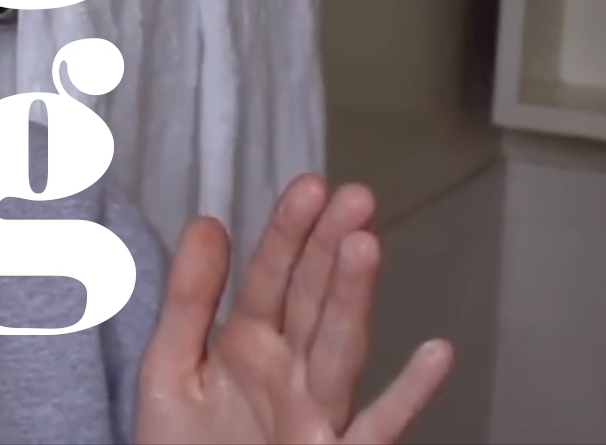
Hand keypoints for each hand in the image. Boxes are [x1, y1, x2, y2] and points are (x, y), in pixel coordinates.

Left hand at [134, 175, 453, 444]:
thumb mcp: (169, 368)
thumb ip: (188, 298)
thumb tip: (207, 221)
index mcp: (247, 344)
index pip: (271, 277)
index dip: (290, 232)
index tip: (312, 185)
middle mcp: (289, 371)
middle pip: (314, 301)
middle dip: (331, 248)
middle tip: (356, 196)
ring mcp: (315, 413)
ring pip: (340, 348)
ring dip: (354, 300)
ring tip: (366, 247)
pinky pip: (376, 427)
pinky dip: (408, 395)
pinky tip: (436, 353)